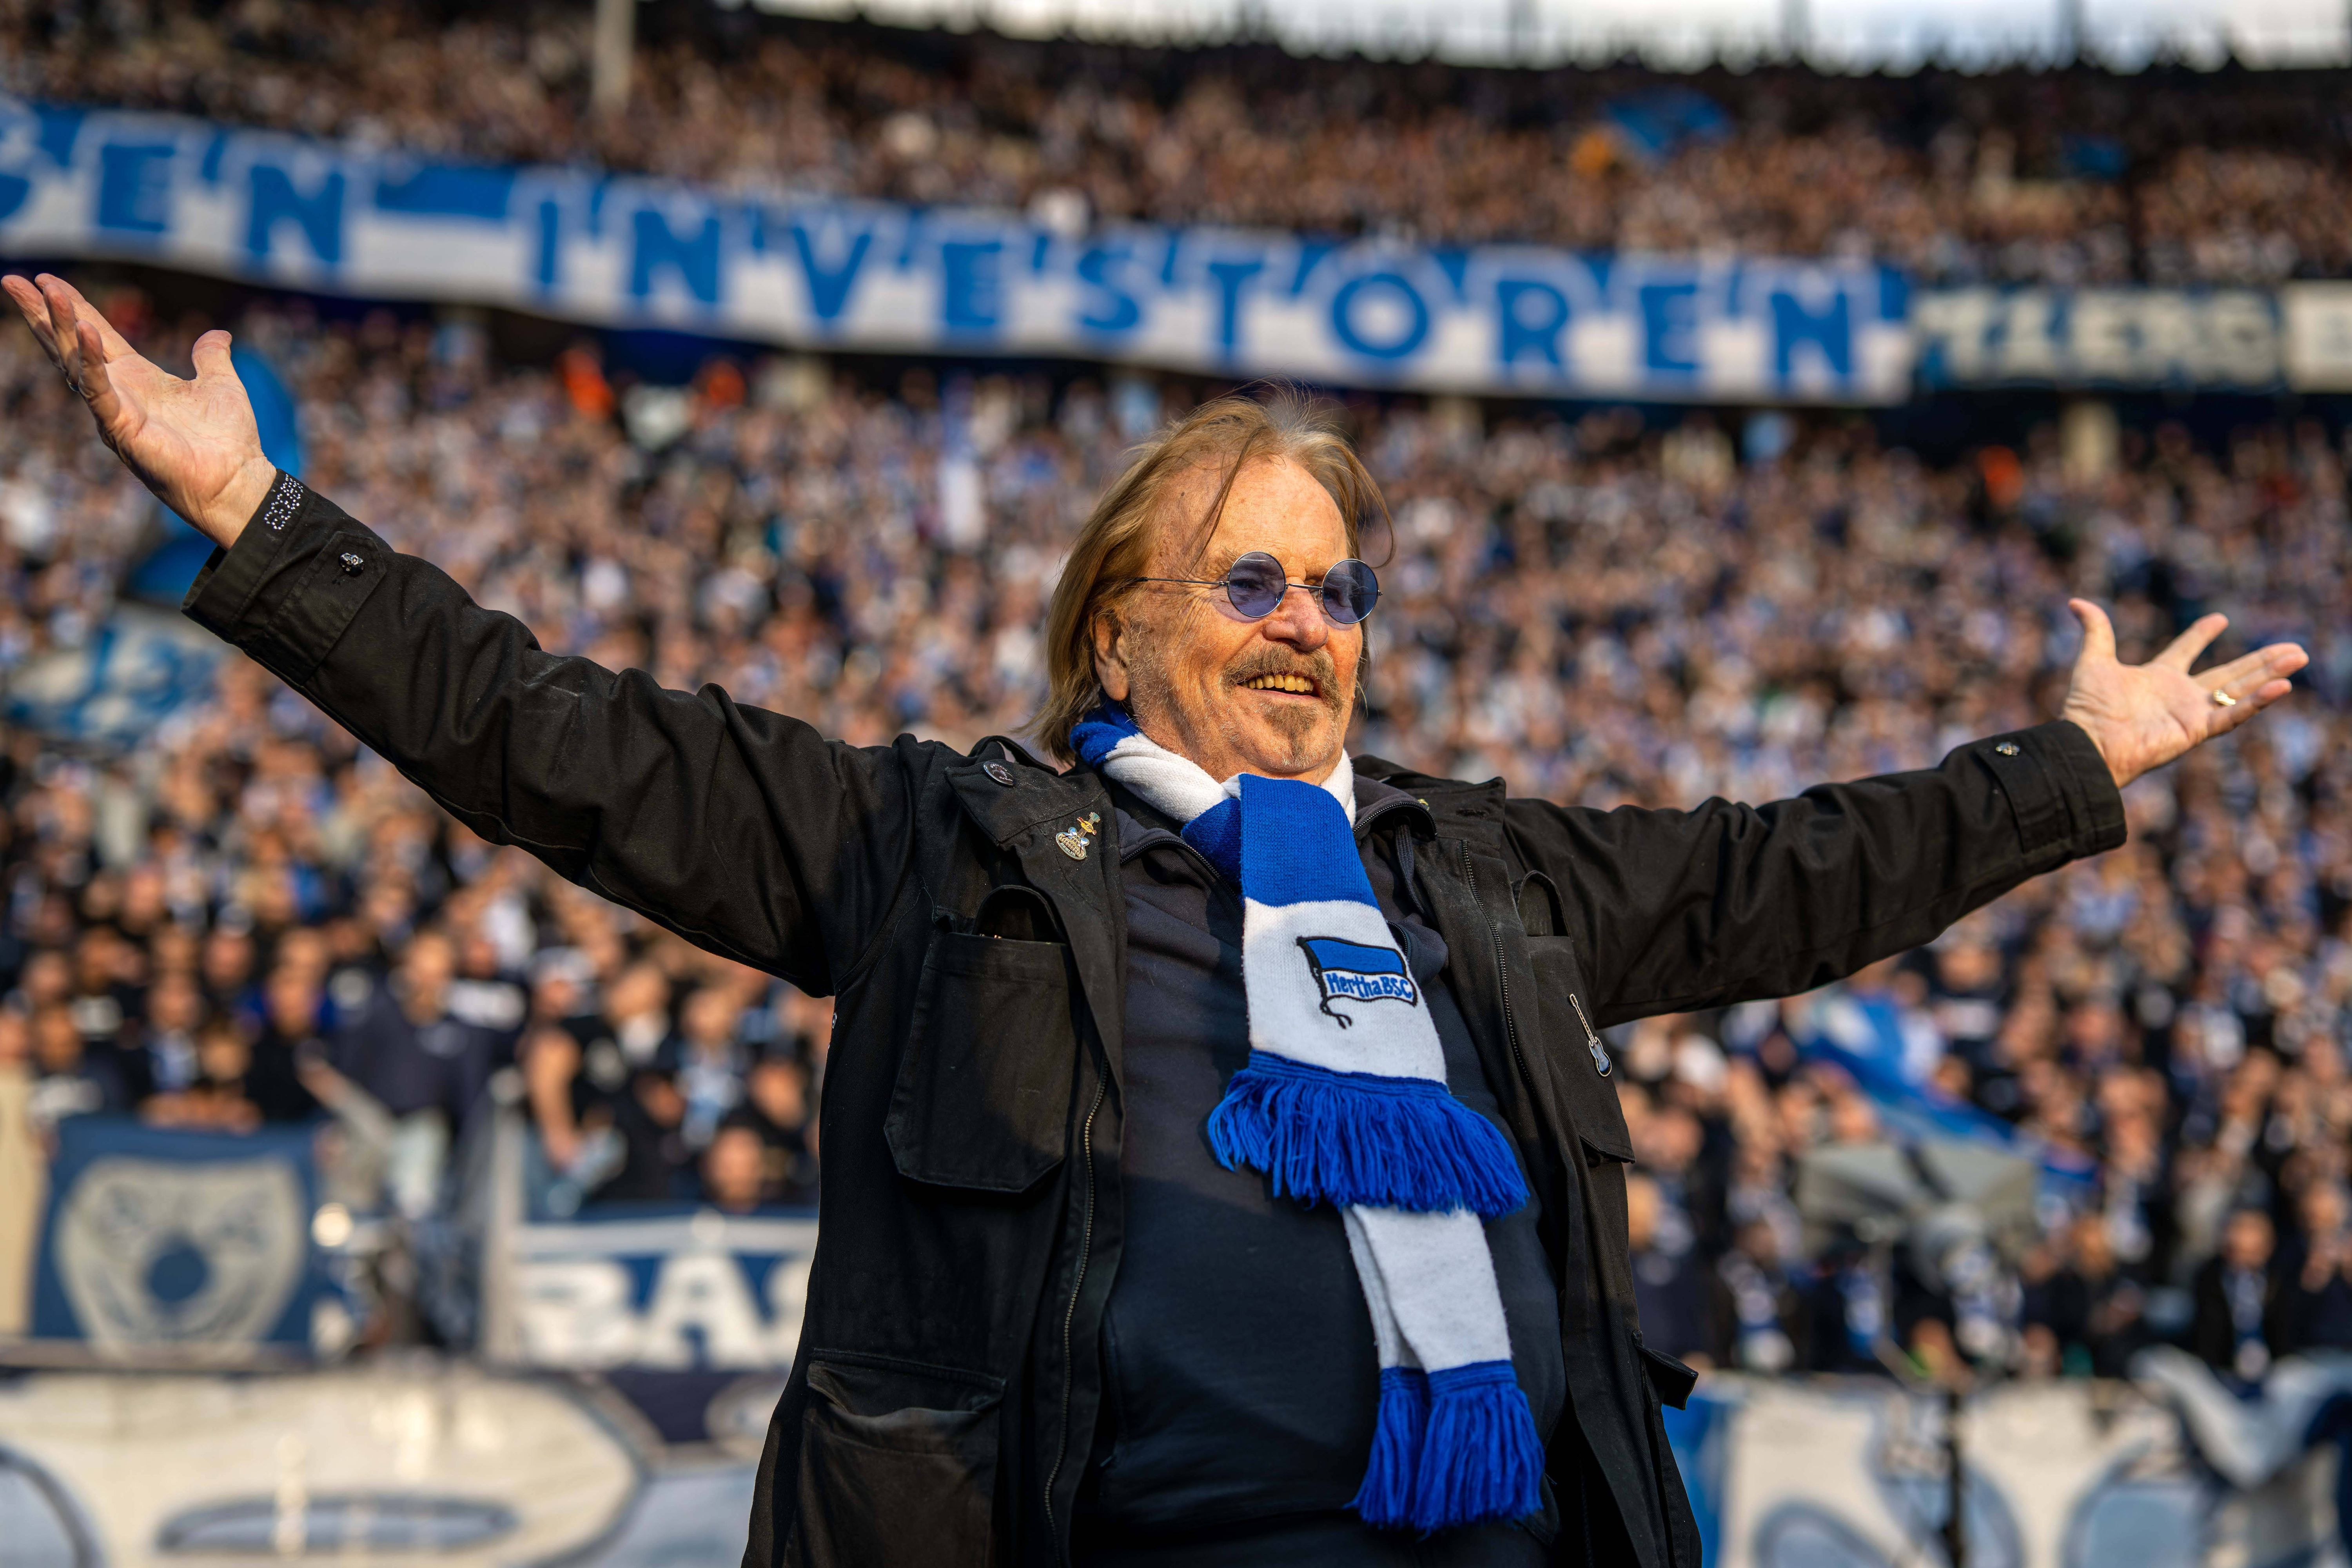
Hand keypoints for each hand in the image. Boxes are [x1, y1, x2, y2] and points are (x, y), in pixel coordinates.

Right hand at [3, 272, 275, 545]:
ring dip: (62, 326)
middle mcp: (118, 392)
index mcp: (136, 378)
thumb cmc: (227, 441)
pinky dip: (91, 362)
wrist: (236, 482)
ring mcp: (114, 411)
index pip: (95, 335)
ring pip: (76, 362)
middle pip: (70, 344)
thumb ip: (211, 358)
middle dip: (42, 313)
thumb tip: (219, 334)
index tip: (46, 280)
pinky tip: (86, 333)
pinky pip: (99, 391)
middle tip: (12, 281)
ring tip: (47, 291)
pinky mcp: (121, 429)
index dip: (73, 307)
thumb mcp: (220, 385)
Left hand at [2059, 599, 2307, 789]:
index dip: (2201, 634)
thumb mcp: (2093, 661)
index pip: (2185, 651)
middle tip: (2292, 646)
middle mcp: (2179, 695)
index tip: (2220, 618)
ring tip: (2298, 657)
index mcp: (2157, 677)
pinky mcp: (2196, 731)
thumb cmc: (2086, 709)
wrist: (2087, 744)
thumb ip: (2095, 631)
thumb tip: (2076, 601)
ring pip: (2240, 690)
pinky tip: (2282, 686)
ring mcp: (2190, 713)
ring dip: (2269, 674)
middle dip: (2260, 660)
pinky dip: (2257, 702)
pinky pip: (2232, 715)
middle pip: (2228, 672)